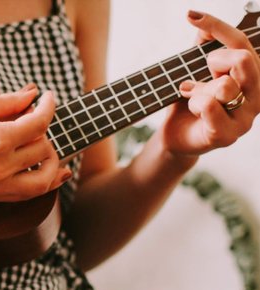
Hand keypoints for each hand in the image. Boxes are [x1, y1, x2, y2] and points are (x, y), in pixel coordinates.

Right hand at [0, 86, 71, 201]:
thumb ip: (7, 102)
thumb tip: (32, 94)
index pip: (38, 123)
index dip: (48, 106)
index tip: (47, 97)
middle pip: (43, 148)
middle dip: (43, 130)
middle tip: (32, 118)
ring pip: (43, 179)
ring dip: (52, 161)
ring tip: (48, 147)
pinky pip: (28, 194)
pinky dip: (44, 182)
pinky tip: (54, 172)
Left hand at [160, 11, 259, 156]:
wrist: (176, 136)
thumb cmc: (190, 101)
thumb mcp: (196, 69)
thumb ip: (202, 46)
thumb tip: (200, 20)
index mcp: (254, 76)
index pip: (242, 42)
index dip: (217, 26)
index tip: (192, 16)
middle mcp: (257, 95)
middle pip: (243, 59)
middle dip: (214, 61)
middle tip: (202, 74)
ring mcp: (245, 118)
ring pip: (224, 86)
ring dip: (199, 89)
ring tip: (192, 96)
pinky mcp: (227, 135)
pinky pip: (209, 106)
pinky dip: (194, 103)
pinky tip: (192, 108)